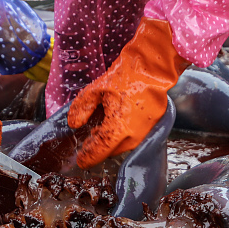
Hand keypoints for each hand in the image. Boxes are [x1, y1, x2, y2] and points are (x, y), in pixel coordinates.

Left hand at [68, 18, 187, 168]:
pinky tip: (120, 122)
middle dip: (100, 148)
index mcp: (118, 128)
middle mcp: (134, 135)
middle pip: (112, 151)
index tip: (81, 161)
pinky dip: (126, 134)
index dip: (88, 158)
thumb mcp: (96, 89)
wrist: (153, 66)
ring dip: (114, 142)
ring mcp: (146, 132)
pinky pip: (136, 137)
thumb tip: (74, 124)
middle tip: (91, 139)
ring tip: (104, 129)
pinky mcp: (154, 126)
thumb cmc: (125, 75)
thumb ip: (82, 108)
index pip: (99, 151)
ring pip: (125, 146)